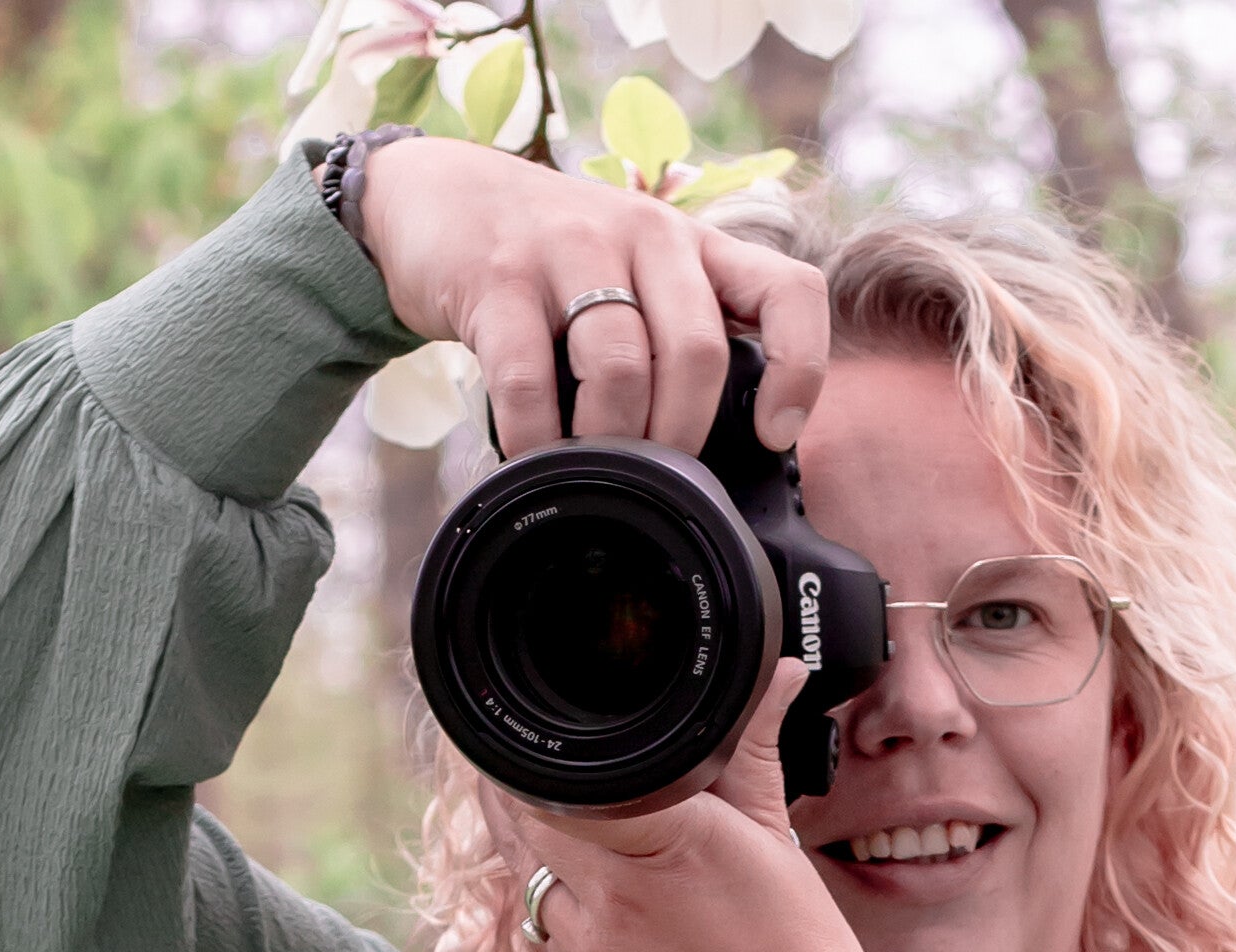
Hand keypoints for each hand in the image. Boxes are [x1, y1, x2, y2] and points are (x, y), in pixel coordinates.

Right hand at [354, 137, 829, 454]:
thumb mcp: (637, 273)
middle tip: (659, 472)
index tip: (773, 433)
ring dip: (613, 440)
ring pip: (620, 368)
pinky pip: (529, 380)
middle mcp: (645, 234)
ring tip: (597, 466)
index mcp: (696, 244)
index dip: (797, 370)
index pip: (789, 291)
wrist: (438, 194)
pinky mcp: (497, 279)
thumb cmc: (556, 257)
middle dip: (682, 433)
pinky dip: (537, 438)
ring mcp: (568, 250)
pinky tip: (535, 455)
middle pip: (696, 352)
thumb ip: (681, 331)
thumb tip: (726, 445)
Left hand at [475, 659, 877, 951]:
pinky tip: (628, 930)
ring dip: (557, 865)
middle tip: (569, 792)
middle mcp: (614, 893)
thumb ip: (753, 751)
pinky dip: (575, 924)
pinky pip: (555, 942)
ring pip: (536, 881)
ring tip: (611, 867)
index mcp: (669, 837)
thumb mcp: (778, 842)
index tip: (547, 745)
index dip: (542, 758)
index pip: (561, 776)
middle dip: (542, 802)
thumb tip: (782, 673)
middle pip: (528, 821)